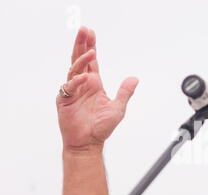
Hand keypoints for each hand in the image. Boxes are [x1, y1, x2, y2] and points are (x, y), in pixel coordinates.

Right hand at [56, 26, 138, 153]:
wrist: (89, 143)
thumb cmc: (101, 127)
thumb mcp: (118, 108)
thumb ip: (125, 92)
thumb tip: (135, 78)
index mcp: (94, 84)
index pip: (92, 61)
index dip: (90, 46)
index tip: (90, 33)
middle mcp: (83, 85)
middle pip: (81, 60)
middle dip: (82, 44)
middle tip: (84, 30)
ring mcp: (73, 91)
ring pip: (74, 69)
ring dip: (81, 59)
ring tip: (89, 50)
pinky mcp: (65, 100)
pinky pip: (70, 87)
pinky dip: (76, 82)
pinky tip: (84, 78)